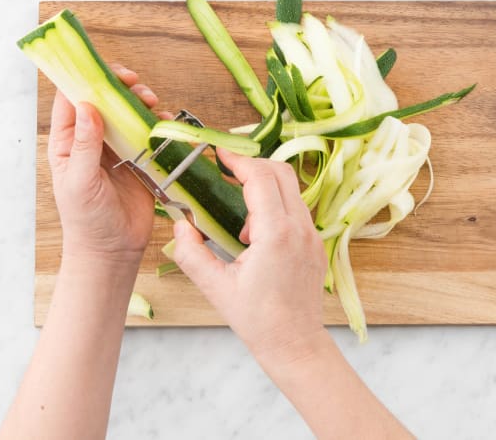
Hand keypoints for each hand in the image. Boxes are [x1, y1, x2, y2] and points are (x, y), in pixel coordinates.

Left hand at [48, 64, 162, 270]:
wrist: (113, 250)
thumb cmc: (86, 220)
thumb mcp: (80, 181)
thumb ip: (84, 144)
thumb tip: (88, 106)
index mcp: (68, 142)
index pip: (72, 99)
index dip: (86, 79)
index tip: (106, 72)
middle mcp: (92, 140)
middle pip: (104, 100)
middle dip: (120, 86)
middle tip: (135, 84)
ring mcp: (118, 148)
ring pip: (128, 113)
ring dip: (141, 102)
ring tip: (153, 103)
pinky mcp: (140, 159)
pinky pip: (149, 133)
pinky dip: (158, 124)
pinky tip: (164, 124)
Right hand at [173, 148, 328, 359]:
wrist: (295, 343)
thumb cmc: (257, 320)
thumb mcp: (215, 288)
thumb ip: (191, 253)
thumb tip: (180, 224)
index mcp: (277, 234)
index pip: (261, 177)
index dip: (237, 160)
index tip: (217, 153)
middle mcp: (301, 228)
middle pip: (280, 172)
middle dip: (251, 165)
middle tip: (225, 171)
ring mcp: (312, 234)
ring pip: (291, 188)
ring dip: (263, 187)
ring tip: (239, 219)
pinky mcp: (315, 242)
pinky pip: (296, 207)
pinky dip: (275, 205)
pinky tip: (255, 233)